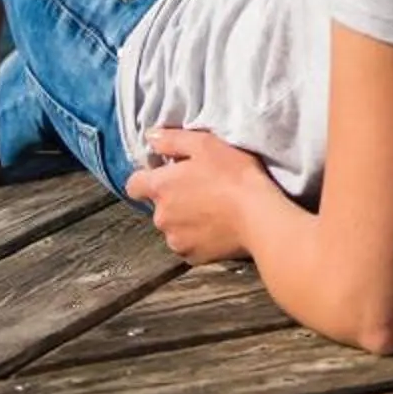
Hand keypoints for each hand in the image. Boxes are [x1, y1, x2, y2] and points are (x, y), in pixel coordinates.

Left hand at [125, 126, 280, 263]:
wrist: (259, 215)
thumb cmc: (234, 175)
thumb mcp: (206, 144)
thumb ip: (173, 140)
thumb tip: (150, 137)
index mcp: (160, 187)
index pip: (133, 185)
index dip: (147, 178)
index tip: (167, 174)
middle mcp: (160, 216)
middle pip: (157, 206)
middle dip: (173, 199)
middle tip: (201, 188)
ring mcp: (175, 239)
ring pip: (173, 227)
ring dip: (185, 219)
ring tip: (213, 210)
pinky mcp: (192, 256)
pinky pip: (188, 244)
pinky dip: (198, 237)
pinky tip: (217, 227)